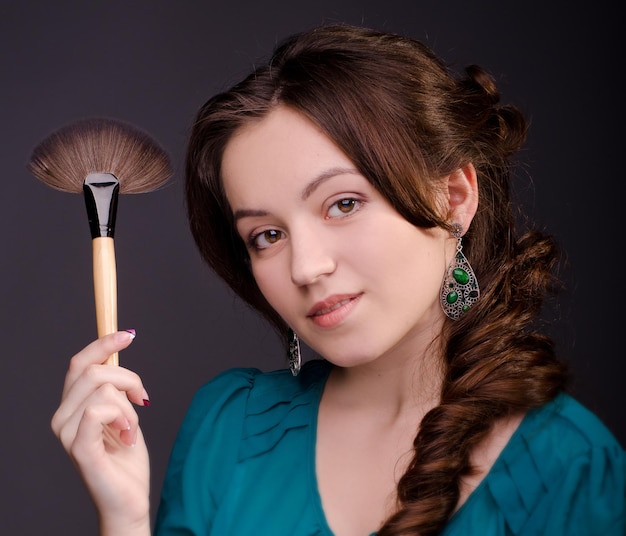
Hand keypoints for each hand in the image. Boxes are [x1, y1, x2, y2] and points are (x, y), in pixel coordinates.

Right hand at [51, 331, 150, 534]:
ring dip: (129, 407)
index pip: (80, 363)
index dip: (103, 344)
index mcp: (71, 406)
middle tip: (142, 400)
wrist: (128, 500)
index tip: (129, 335)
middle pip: (95, 371)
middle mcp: (62, 417)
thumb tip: (118, 351)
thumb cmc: (126, 458)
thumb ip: (115, 387)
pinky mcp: (78, 449)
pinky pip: (98, 411)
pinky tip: (127, 437)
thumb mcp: (125, 412)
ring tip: (130, 430)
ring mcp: (67, 433)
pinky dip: (123, 419)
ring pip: (104, 390)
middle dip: (129, 379)